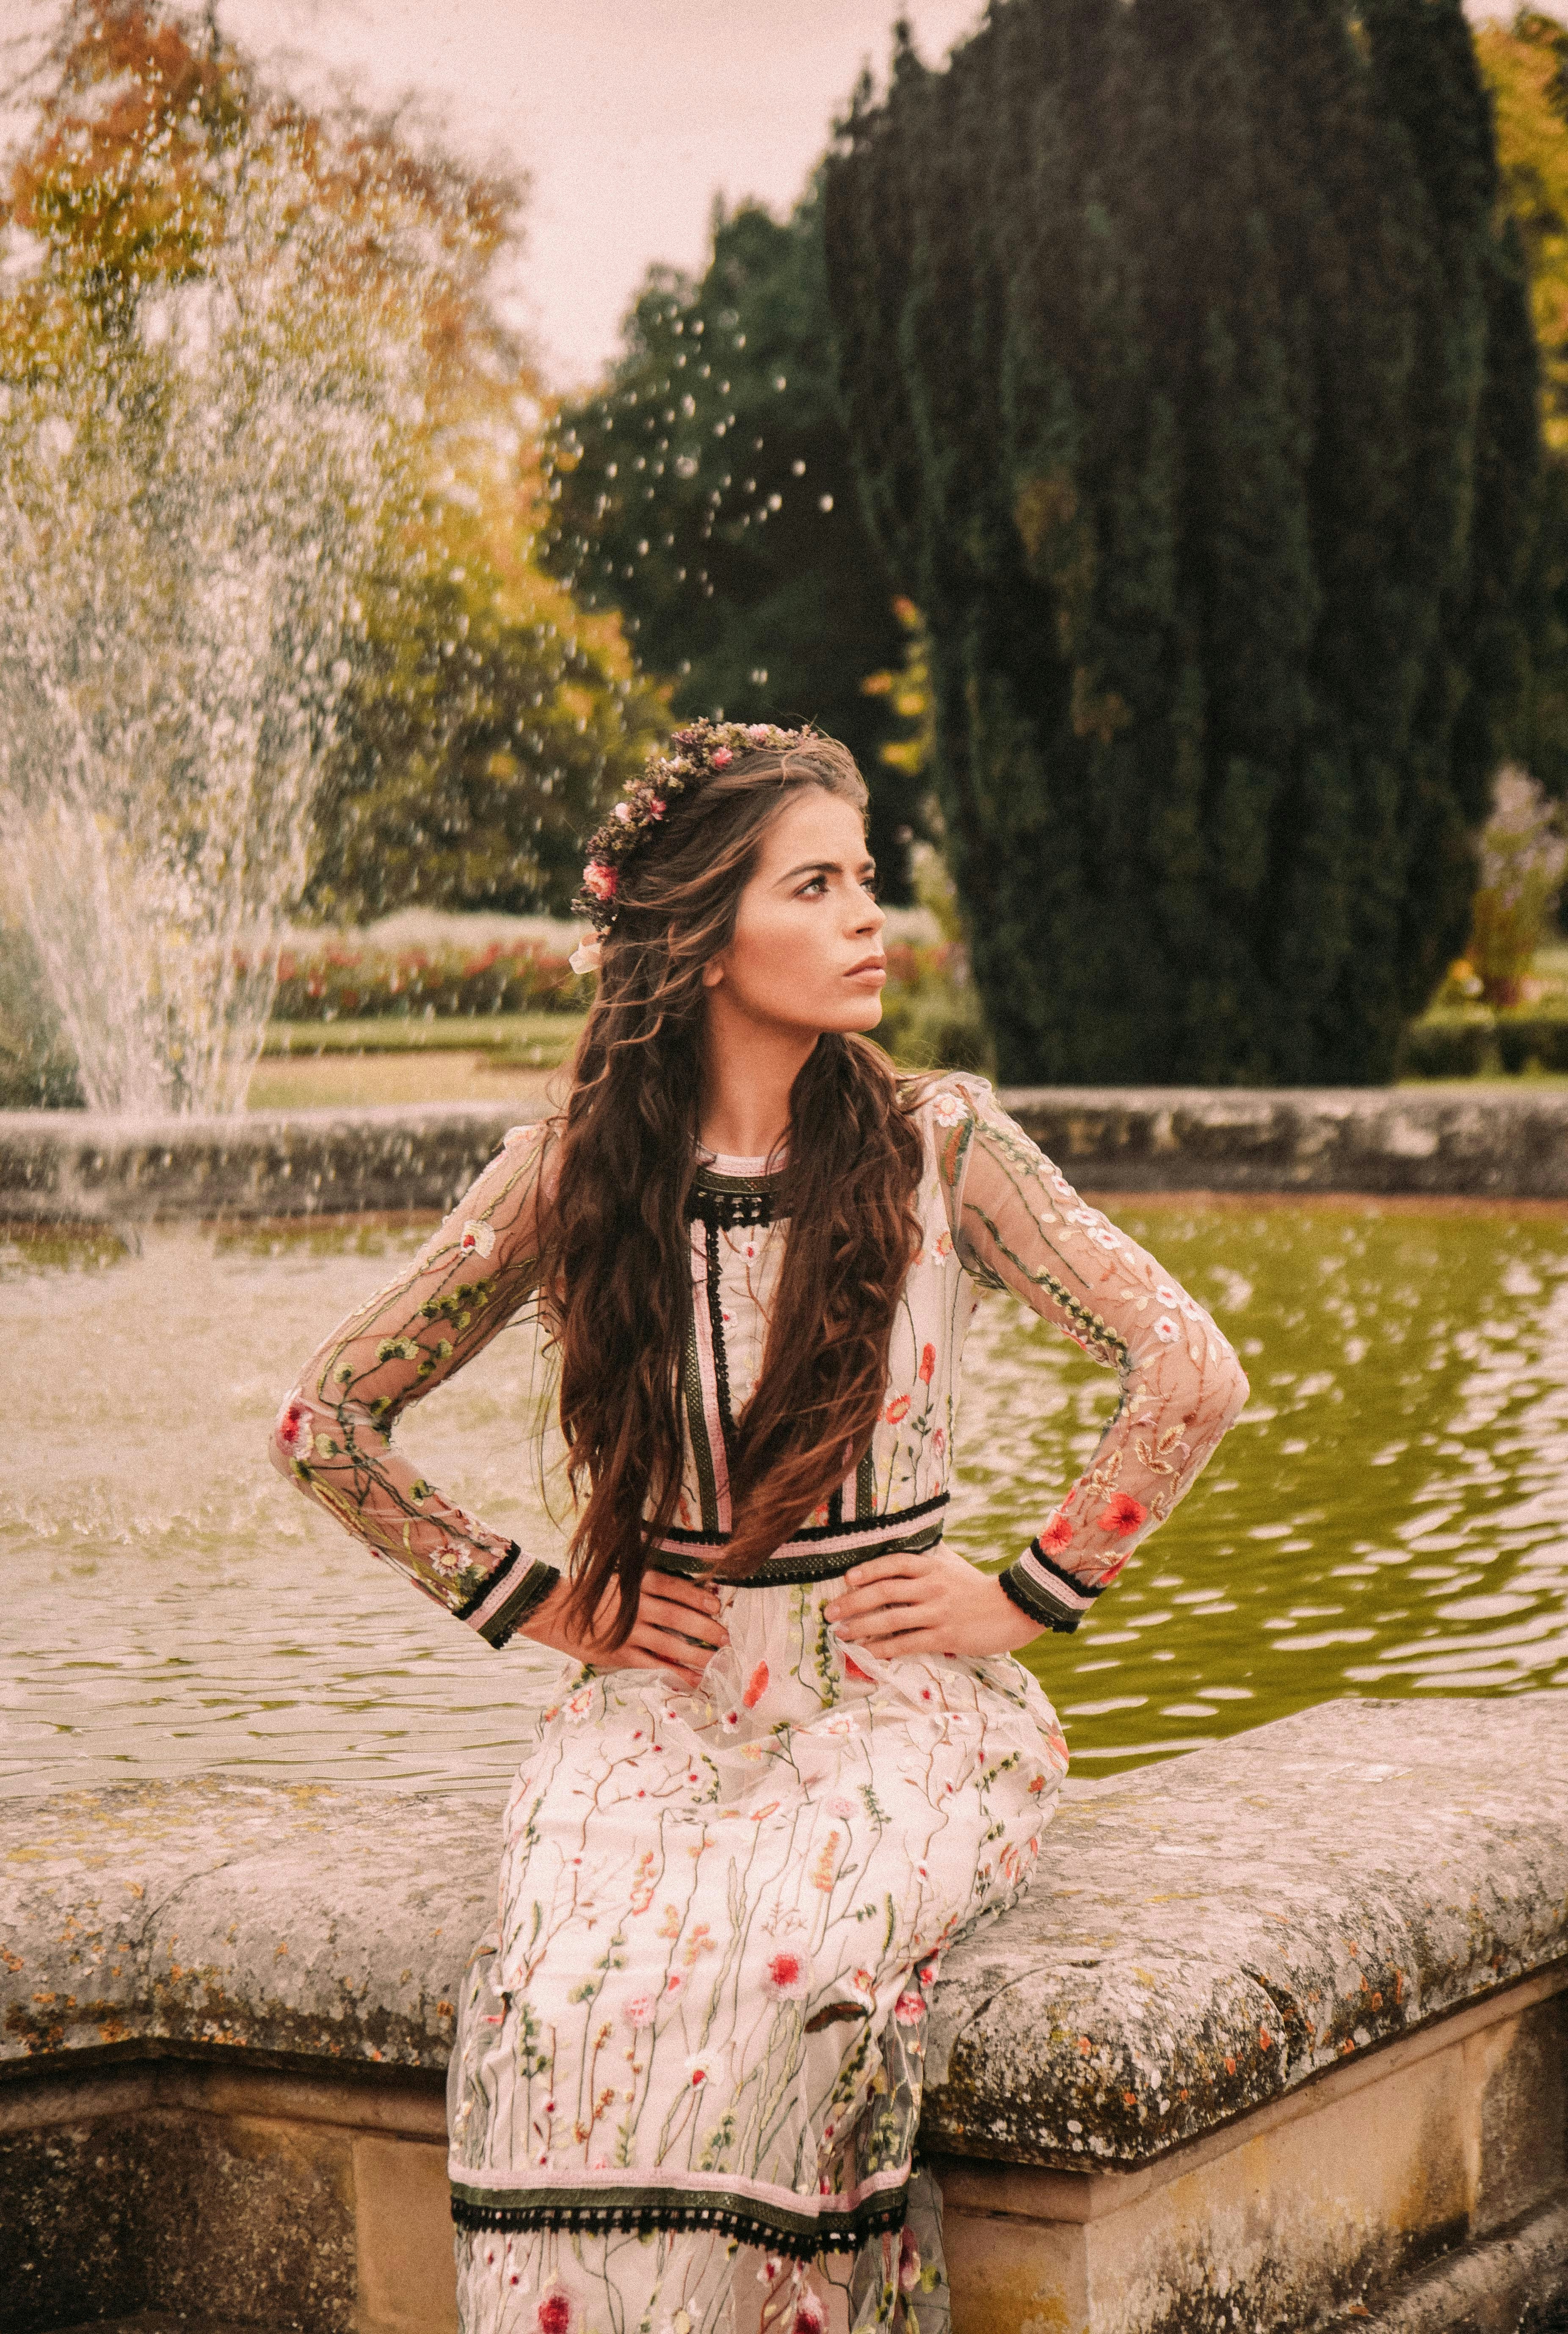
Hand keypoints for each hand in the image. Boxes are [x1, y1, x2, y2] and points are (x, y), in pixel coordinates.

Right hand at [525, 1569, 728, 1690]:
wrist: (555, 1612)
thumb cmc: (593, 1596)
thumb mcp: (620, 1582)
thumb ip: (647, 1589)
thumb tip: (685, 1601)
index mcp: (635, 1583)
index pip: (673, 1588)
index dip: (697, 1597)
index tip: (716, 1605)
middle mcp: (634, 1606)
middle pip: (677, 1617)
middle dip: (705, 1628)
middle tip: (725, 1637)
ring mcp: (627, 1632)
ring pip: (669, 1644)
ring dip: (696, 1654)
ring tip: (716, 1660)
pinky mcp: (619, 1654)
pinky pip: (653, 1664)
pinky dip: (674, 1672)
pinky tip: (692, 1678)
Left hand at [823, 1545, 1040, 1659]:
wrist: (1015, 1608)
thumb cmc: (978, 1589)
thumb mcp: (952, 1568)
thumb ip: (926, 1566)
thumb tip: (895, 1566)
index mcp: (932, 1567)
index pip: (893, 1563)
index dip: (868, 1570)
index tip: (847, 1578)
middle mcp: (932, 1587)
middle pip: (884, 1591)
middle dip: (853, 1602)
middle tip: (830, 1612)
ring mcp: (938, 1612)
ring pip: (891, 1619)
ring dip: (861, 1627)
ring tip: (841, 1633)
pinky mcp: (945, 1636)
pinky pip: (907, 1643)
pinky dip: (884, 1648)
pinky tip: (869, 1652)